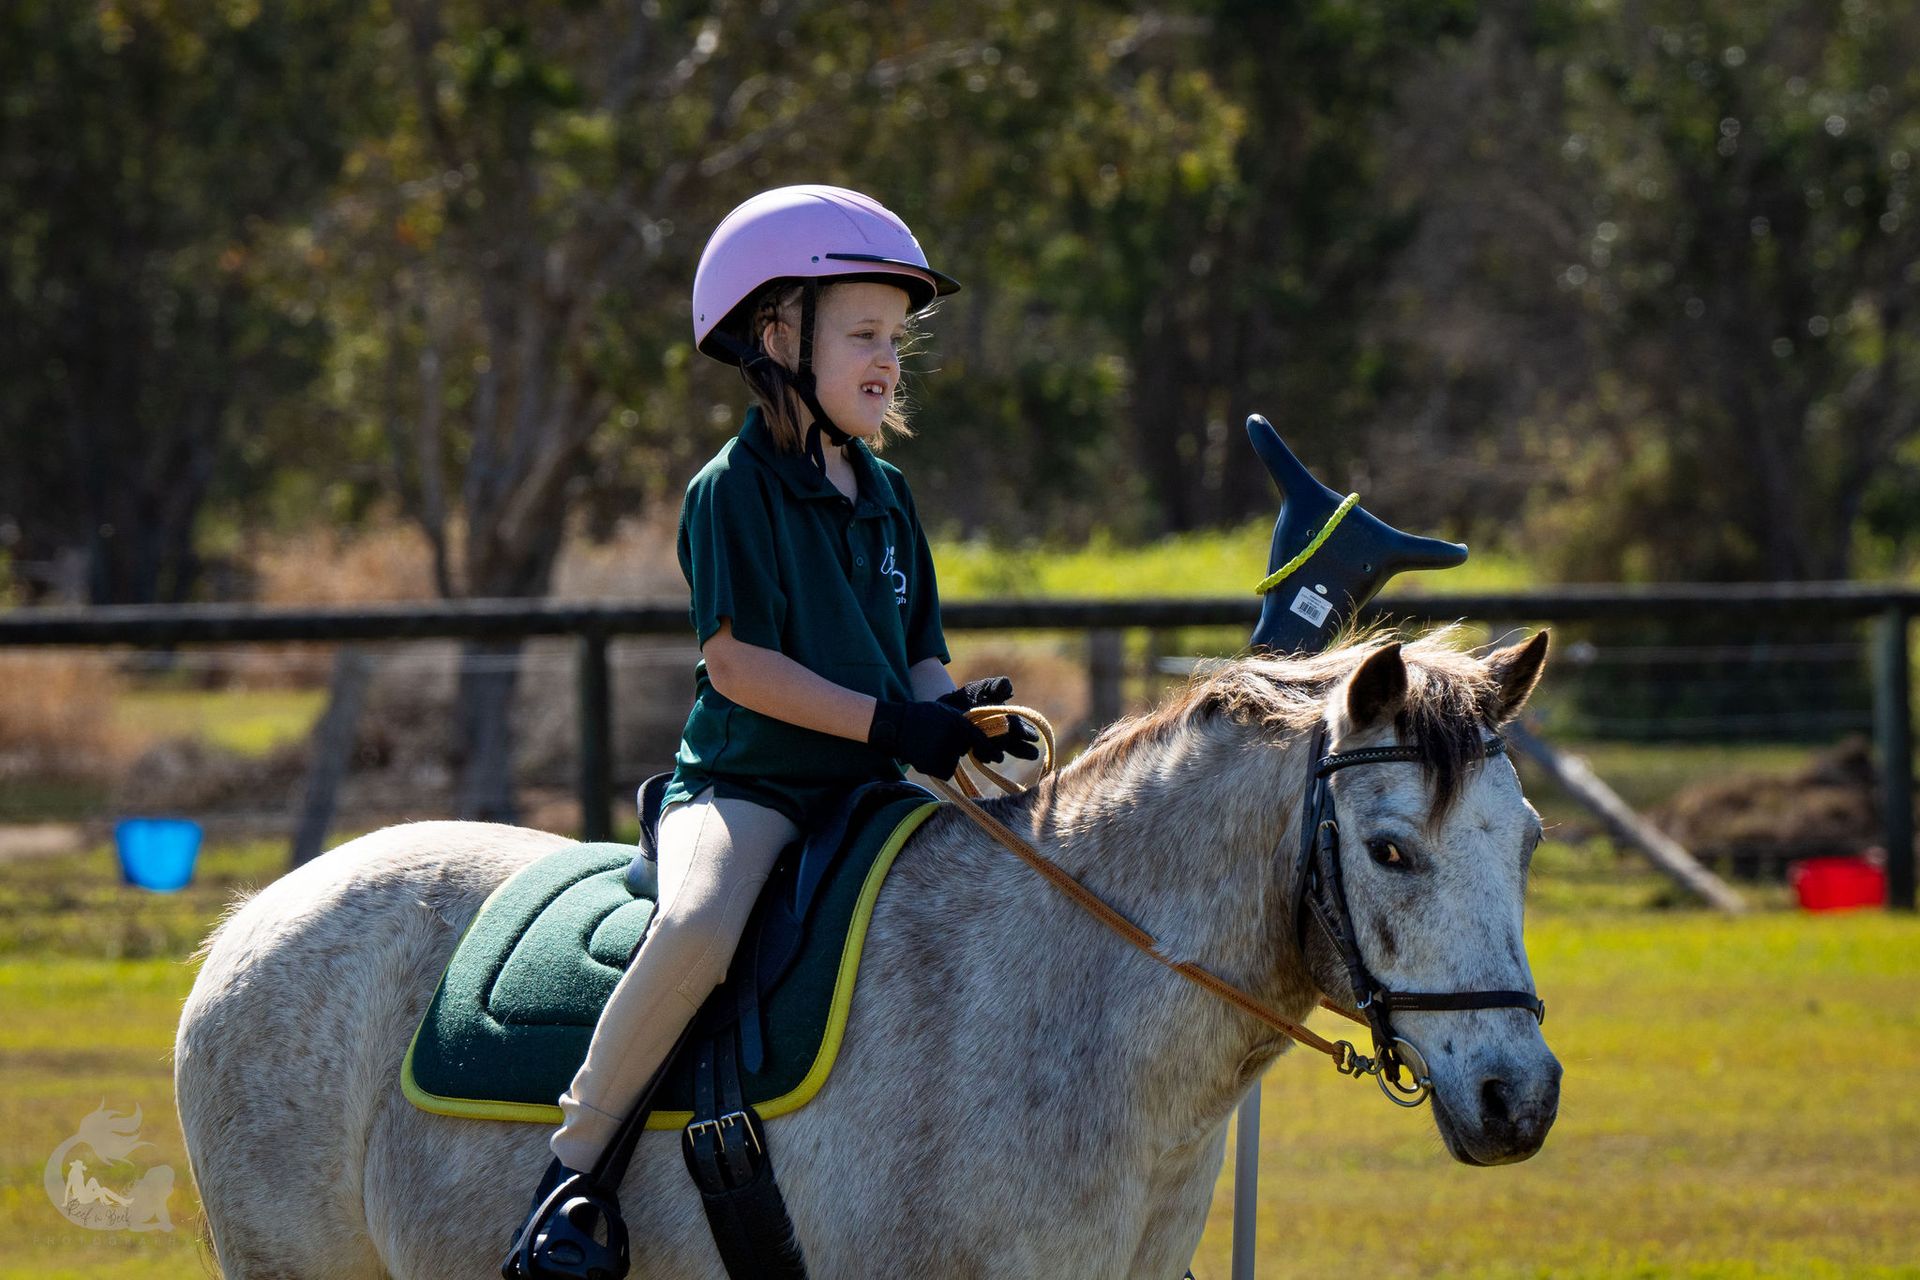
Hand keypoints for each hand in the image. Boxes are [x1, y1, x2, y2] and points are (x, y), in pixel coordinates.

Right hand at [867, 699, 999, 779]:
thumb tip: (981, 735)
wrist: (896, 726)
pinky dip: (938, 766)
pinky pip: (944, 771)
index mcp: (957, 723)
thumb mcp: (945, 711)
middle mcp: (953, 739)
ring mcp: (942, 754)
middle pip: (963, 750)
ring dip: (946, 756)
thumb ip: (962, 722)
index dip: (991, 751)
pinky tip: (926, 754)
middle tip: (939, 736)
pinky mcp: (932, 766)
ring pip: (953, 762)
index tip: (999, 759)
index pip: (980, 740)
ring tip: (930, 744)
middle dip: (957, 746)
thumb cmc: (922, 716)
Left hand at [937, 676, 1039, 761]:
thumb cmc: (968, 697)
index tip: (1034, 737)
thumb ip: (994, 686)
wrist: (946, 706)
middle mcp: (999, 734)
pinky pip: (981, 755)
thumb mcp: (981, 688)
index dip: (1026, 732)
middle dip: (1023, 750)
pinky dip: (982, 754)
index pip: (1019, 727)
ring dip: (999, 753)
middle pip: (1015, 744)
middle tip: (1033, 754)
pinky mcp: (973, 750)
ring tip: (1000, 755)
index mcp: (1006, 720)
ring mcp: (987, 744)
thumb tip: (1006, 684)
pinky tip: (977, 751)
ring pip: (998, 752)